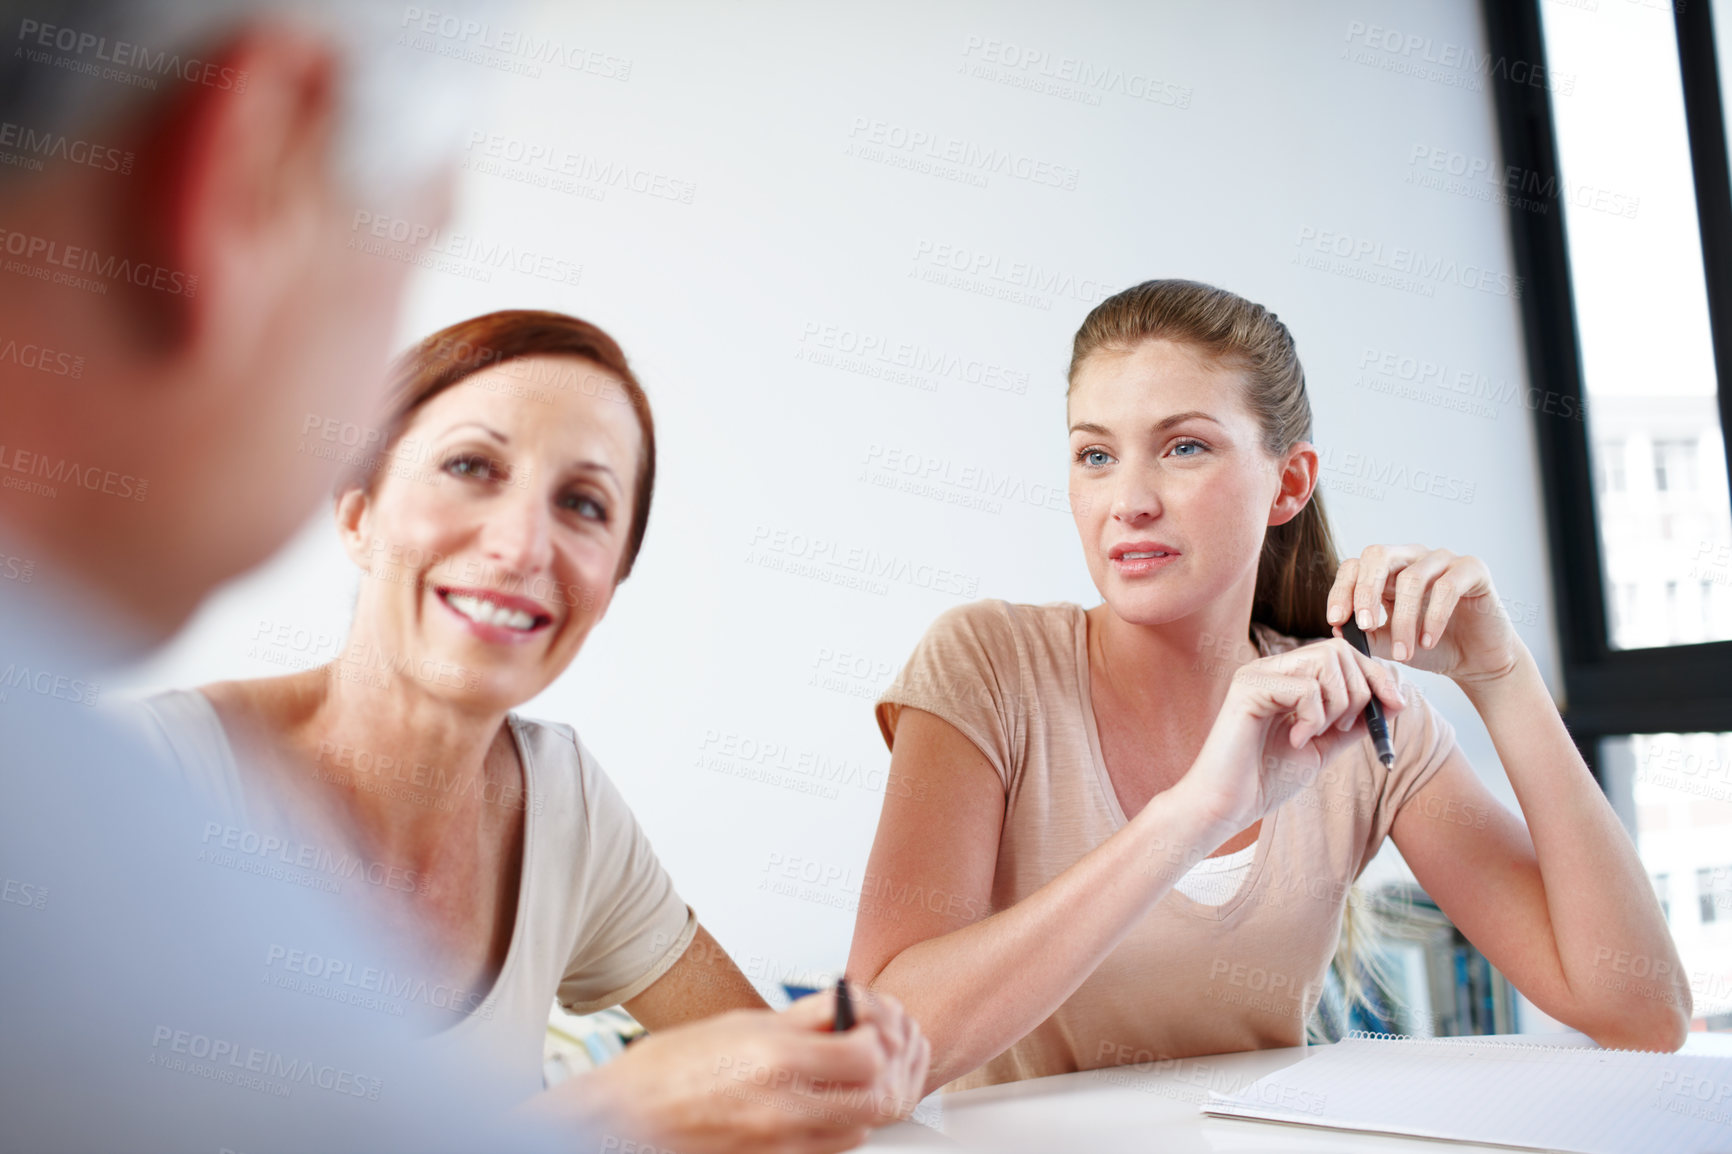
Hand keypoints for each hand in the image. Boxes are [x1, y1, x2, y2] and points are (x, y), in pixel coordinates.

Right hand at [540, 983, 930, 1153]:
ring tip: (838, 1081)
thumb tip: (842, 1011)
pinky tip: (814, 1108)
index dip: (875, 1038)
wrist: (623, 1119)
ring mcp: (779, 1142)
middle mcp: (783, 1106)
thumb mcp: (739, 1025)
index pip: (865, 1054)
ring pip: (857, 1129)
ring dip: (859, 1103)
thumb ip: (798, 1022)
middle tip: (862, 1056)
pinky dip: (834, 1130)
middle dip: (879, 1075)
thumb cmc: (668, 1068)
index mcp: (775, 1058)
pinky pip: (826, 1150)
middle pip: (874, 1099)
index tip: (864, 1027)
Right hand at [1173, 638, 1405, 833]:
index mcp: (1287, 678)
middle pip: (1338, 650)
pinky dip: (1313, 717)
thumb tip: (1394, 702)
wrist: (1227, 805)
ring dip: (1338, 703)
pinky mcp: (1248, 687)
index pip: (1342, 654)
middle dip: (1360, 689)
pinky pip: (1305, 687)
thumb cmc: (1265, 779)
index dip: (1376, 675)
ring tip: (1317, 734)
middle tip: (1344, 726)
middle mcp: (1271, 668)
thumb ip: (1351, 724)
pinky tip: (1295, 740)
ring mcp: (1257, 674)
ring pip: (1325, 662)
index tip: (1397, 706)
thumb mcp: (1322, 748)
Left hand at [1326, 545, 1522, 684]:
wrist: (1477, 662)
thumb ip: (1367, 634)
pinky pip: (1447, 587)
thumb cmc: (1430, 648)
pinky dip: (1433, 617)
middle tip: (1363, 626)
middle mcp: (1412, 557)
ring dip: (1403, 620)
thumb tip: (1338, 628)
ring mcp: (1443, 559)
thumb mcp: (1391, 644)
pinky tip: (1428, 642)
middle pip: (1378, 556)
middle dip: (1365, 592)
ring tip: (1404, 654)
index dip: (1341, 590)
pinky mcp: (1472, 569)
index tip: (1335, 620)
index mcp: (1387, 571)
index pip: (1355, 566)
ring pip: (1411, 578)